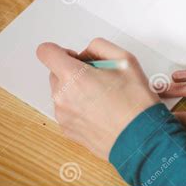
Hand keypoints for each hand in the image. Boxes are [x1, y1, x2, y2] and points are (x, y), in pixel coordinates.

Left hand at [36, 38, 158, 159]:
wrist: (140, 138)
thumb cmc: (135, 103)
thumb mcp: (126, 60)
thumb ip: (100, 47)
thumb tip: (87, 53)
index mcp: (73, 76)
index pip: (46, 52)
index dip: (60, 50)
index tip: (75, 57)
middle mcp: (62, 96)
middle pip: (54, 73)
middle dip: (73, 71)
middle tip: (99, 78)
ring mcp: (63, 115)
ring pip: (61, 93)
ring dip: (75, 90)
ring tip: (102, 97)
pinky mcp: (68, 130)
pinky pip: (67, 110)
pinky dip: (78, 107)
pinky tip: (100, 111)